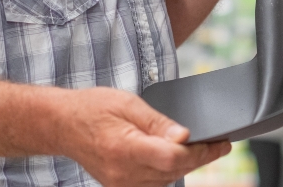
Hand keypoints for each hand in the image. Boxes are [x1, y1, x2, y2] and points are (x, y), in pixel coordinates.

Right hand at [60, 87, 229, 186]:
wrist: (62, 124)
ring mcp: (121, 183)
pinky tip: (176, 158)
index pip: (173, 158)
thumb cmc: (92, 108)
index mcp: (125, 148)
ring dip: (186, 165)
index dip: (200, 152)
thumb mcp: (128, 103)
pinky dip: (169, 172)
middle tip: (219, 144)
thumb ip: (158, 122)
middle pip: (174, 171)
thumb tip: (184, 136)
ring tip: (202, 148)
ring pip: (167, 180)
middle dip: (200, 158)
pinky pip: (154, 184)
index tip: (220, 143)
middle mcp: (123, 172)